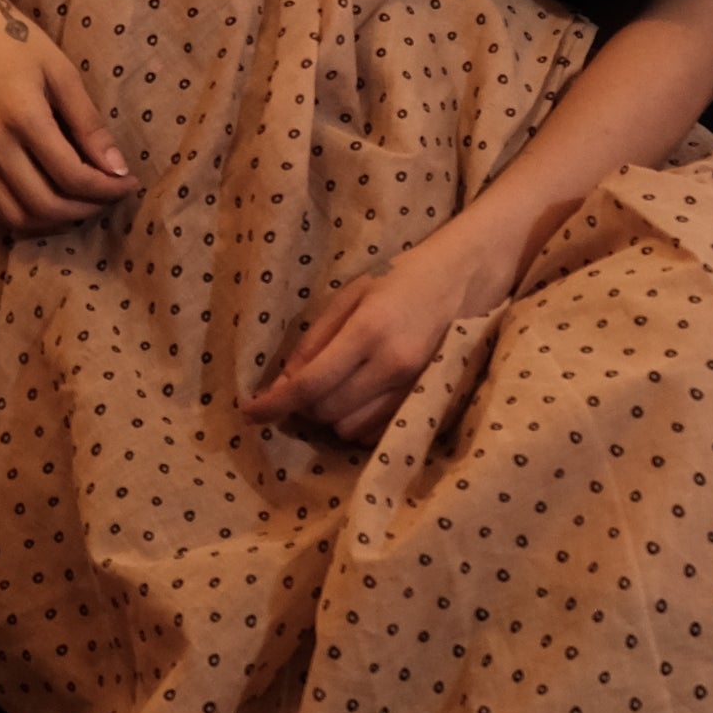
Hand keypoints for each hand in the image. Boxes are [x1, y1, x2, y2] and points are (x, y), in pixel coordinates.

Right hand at [0, 0, 134, 234]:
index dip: (107, 188)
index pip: (72, 176)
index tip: (130, 182)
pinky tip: (53, 199)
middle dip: (86, 209)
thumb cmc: (21, 45)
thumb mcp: (64, 75)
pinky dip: (30, 215)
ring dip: (56, 220)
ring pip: (17, 218)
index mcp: (23, 119)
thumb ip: (90, 125)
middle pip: (45, 206)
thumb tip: (118, 169)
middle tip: (111, 195)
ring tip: (84, 202)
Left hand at [245, 213, 517, 450]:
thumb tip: (283, 383)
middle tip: (303, 384)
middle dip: (304, 405)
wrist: (462, 280)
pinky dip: (358, 423)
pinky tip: (360, 398)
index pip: (311, 383)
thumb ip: (315, 339)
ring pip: (350, 428)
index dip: (275, 404)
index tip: (250, 412)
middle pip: (327, 411)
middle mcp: (391, 365)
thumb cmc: (399, 280)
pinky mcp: (427, 401)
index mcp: (368, 331)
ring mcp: (412, 387)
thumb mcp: (350, 295)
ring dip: (331, 415)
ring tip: (336, 387)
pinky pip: (377, 433)